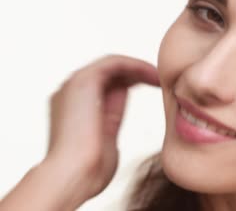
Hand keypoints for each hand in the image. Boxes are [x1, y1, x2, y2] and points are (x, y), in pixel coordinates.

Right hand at [44, 54, 159, 205]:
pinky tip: (152, 76)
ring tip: (160, 77)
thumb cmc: (90, 170)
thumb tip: (116, 118)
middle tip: (161, 79)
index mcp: (75, 106)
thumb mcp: (106, 141)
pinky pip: (114, 63)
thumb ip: (111, 122)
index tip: (158, 87)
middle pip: (109, 71)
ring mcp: (74, 84)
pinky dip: (135, 65)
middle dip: (137, 72)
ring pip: (112, 64)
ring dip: (138, 67)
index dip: (134, 81)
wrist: (72, 175)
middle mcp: (71, 92)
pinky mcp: (82, 81)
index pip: (108, 84)